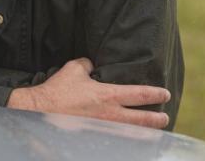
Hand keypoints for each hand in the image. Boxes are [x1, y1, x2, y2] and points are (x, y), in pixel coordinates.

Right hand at [7, 58, 170, 128]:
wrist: (38, 112)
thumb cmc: (57, 90)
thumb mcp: (74, 69)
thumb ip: (88, 65)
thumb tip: (92, 64)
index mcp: (108, 95)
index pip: (140, 94)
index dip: (155, 94)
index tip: (165, 94)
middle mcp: (109, 115)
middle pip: (142, 120)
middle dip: (157, 120)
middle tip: (166, 118)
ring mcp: (102, 129)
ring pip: (130, 134)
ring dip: (143, 133)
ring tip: (152, 133)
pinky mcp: (93, 138)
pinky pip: (114, 140)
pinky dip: (124, 140)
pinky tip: (128, 140)